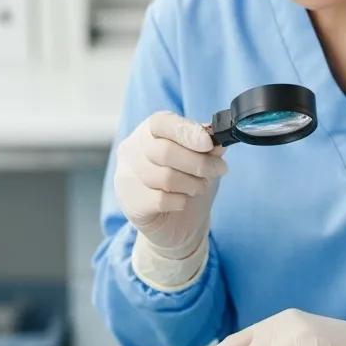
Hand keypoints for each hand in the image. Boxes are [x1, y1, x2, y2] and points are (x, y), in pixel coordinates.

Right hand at [114, 111, 228, 255]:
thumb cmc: (187, 182)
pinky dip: (180, 201)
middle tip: (219, 169)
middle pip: (165, 151)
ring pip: (165, 177)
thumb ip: (209, 148)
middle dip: (199, 162)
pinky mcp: (130, 203)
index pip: (161, 123)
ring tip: (200, 187)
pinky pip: (160, 200)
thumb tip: (219, 140)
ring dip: (192, 183)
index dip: (187, 132)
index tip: (209, 144)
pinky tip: (183, 201)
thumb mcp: (203, 159)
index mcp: (149, 130)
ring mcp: (126, 176)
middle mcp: (132, 149)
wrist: (176, 222)